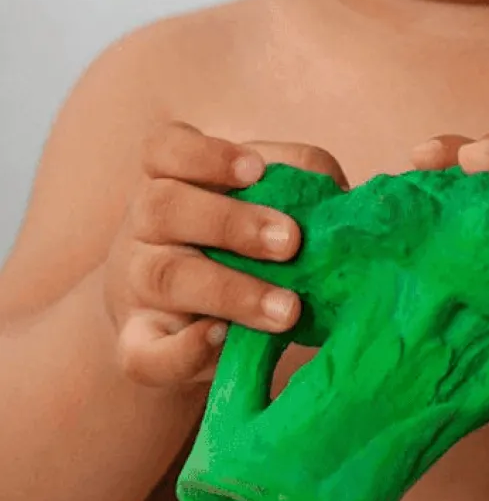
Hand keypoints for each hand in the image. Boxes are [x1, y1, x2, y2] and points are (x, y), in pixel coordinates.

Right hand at [103, 121, 347, 387]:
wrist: (185, 311)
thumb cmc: (237, 236)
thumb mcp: (259, 198)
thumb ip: (298, 185)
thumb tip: (341, 196)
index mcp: (172, 175)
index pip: (166, 148)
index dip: (207, 155)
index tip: (256, 169)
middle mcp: (144, 223)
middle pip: (165, 207)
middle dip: (232, 223)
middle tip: (291, 242)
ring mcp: (135, 284)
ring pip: (166, 277)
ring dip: (232, 291)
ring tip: (288, 308)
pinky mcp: (139, 344)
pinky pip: (144, 352)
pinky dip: (184, 349)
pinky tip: (224, 339)